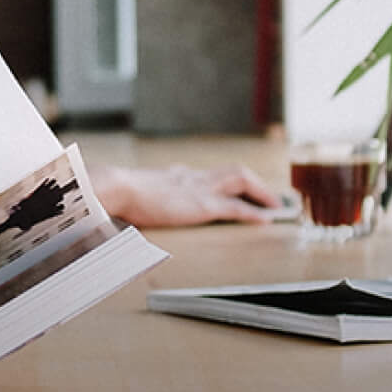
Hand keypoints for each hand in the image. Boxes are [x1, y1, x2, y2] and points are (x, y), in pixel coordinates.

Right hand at [93, 161, 287, 227]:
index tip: (235, 187)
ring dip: (261, 192)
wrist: (117, 188)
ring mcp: (199, 189)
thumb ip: (139, 200)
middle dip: (253, 183)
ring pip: (241, 181)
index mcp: (175, 176)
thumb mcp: (132, 195)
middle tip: (268, 195)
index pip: (207, 174)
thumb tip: (128, 215)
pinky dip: (253, 212)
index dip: (226, 181)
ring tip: (274, 206)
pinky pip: (236, 208)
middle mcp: (191, 177)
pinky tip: (265, 219)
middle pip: (232, 172)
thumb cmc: (117, 193)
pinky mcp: (202, 205)